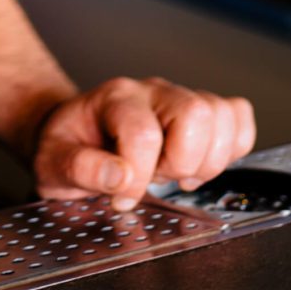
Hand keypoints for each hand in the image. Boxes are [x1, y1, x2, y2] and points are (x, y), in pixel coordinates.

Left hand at [31, 76, 256, 210]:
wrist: (73, 133)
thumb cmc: (66, 147)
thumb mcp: (53, 163)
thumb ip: (82, 169)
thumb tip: (122, 177)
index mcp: (114, 99)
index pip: (144, 133)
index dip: (139, 176)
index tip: (122, 198)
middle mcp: (152, 91)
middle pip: (196, 113)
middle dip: (183, 162)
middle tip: (158, 179)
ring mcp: (179, 98)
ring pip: (221, 115)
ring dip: (208, 158)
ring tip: (177, 173)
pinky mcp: (202, 110)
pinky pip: (237, 117)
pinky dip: (232, 146)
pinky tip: (202, 162)